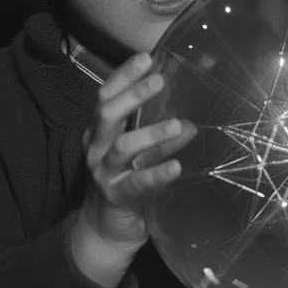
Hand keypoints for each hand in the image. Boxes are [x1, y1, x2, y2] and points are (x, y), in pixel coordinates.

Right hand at [71, 52, 195, 283]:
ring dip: (150, 133)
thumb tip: (191, 122)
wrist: (105, 229)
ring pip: (123, 147)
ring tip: (176, 124)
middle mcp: (97, 147)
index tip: (146, 57)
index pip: (106, 95)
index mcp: (100, 130)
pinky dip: (157, 174)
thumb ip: (160, 136)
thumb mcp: (139, 154)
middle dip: (133, 94)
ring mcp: (104, 172)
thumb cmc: (124, 180)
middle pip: (108, 113)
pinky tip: (176, 166)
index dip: (124, 76)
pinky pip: (137, 183)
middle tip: (159, 80)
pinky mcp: (116, 196)